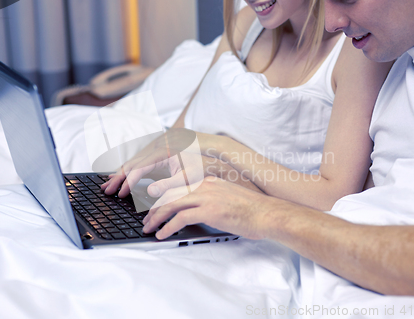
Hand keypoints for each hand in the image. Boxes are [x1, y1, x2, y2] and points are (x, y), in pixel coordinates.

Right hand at [101, 128, 199, 196]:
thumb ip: (170, 184)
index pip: (139, 168)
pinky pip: (136, 164)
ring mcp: (153, 152)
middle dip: (118, 178)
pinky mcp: (154, 156)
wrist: (206, 151)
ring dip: (119, 175)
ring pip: (131, 163)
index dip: (129, 181)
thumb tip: (151, 192)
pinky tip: (119, 178)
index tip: (121, 194)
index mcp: (162, 153)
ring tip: (107, 186)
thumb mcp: (187, 177)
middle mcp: (155, 150)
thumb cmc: (198, 164)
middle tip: (106, 191)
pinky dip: (126, 172)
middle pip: (131, 164)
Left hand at [142, 177, 271, 239]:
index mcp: (208, 180)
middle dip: (154, 208)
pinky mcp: (208, 210)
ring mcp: (206, 196)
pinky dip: (167, 227)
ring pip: (170, 204)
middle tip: (146, 220)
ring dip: (156, 218)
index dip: (161, 195)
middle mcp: (204, 184)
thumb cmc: (253, 210)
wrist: (268, 214)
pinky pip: (180, 218)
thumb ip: (211, 198)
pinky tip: (162, 234)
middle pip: (169, 193)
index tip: (153, 205)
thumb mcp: (228, 197)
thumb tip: (197, 209)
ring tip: (149, 229)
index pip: (177, 185)